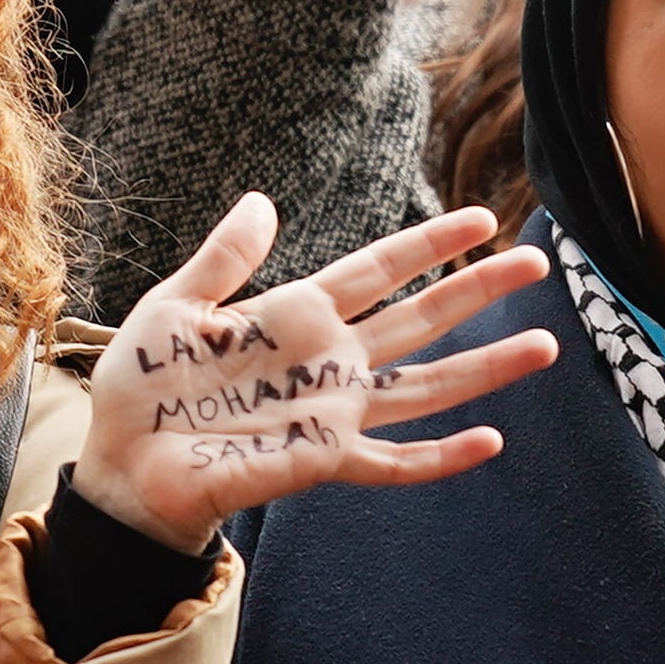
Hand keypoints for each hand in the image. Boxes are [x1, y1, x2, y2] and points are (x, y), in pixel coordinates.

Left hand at [71, 200, 554, 551]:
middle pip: (420, 318)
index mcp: (295, 315)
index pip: (378, 269)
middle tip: (537, 262)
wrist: (119, 462)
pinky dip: (440, 457)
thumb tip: (262, 200)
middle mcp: (328, 361)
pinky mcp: (322, 460)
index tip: (479, 219)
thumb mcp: (174, 306)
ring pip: (426, 385)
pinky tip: (489, 442)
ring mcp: (332, 412)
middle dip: (478, 290)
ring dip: (485, 368)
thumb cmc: (141, 387)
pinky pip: (392, 461)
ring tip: (544, 344)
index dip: (428, 244)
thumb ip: (224, 259)